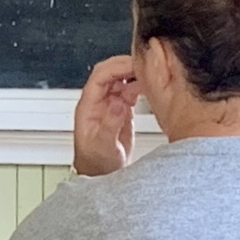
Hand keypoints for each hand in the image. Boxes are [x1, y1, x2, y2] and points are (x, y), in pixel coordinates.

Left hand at [72, 54, 142, 177]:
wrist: (100, 174)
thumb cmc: (95, 163)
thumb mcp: (102, 146)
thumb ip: (109, 124)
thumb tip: (117, 103)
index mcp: (88, 106)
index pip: (100, 76)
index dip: (117, 67)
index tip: (134, 65)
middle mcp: (98, 101)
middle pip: (111, 72)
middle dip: (127, 65)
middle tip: (147, 65)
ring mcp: (110, 104)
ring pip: (121, 79)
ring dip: (134, 75)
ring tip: (151, 75)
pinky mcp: (122, 110)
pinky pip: (129, 90)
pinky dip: (139, 86)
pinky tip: (149, 89)